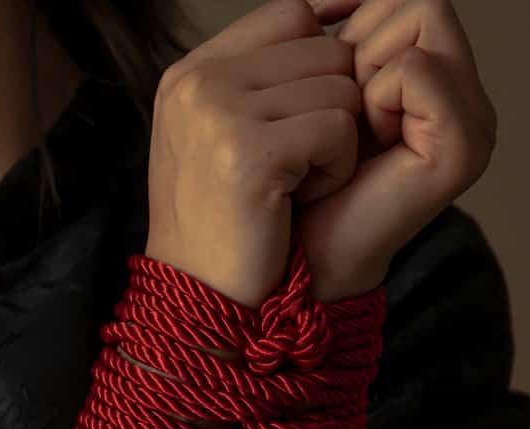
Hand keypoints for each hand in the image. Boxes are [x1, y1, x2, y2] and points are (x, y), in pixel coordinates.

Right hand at [144, 0, 364, 308]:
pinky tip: (296, 201)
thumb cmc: (221, 229)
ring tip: (292, 187)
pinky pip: (339, 128)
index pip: (292, 15)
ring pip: (340, 86)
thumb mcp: (220, 139)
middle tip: (295, 167)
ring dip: (337, 143)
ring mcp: (219, 114)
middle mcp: (199, 83)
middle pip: (324, 47)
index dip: (322, 61)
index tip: (310, 120)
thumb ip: (260, 81)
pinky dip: (335, 169)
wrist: (199, 300)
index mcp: (189, 74)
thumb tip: (333, 17)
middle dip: (331, 107)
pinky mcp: (249, 152)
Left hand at [293, 0, 498, 301]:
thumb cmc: (290, 189)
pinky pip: (416, 69)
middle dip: (357, 47)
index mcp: (433, 81)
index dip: (350, 32)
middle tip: (339, 117)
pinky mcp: (461, 146)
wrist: (292, 266)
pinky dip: (374, 99)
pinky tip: (361, 148)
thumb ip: (332, 41)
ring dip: (363, 71)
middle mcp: (463, 96)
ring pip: (420, 17)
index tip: (327, 99)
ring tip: (350, 133)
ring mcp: (471, 120)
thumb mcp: (309, 101)